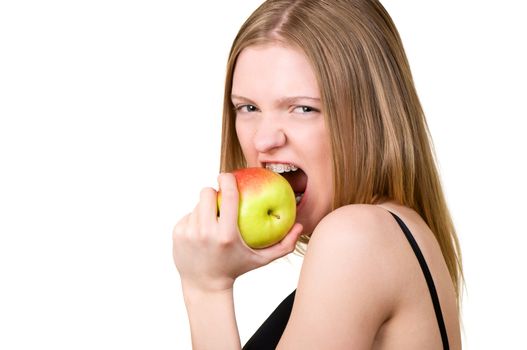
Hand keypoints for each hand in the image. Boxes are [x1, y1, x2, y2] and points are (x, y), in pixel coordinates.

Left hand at [172, 172, 302, 292]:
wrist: (205, 286)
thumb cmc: (236, 269)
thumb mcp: (261, 260)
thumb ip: (284, 245)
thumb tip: (300, 225)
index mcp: (226, 235)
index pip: (228, 196)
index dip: (227, 179)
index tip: (228, 175)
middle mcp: (205, 232)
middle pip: (207, 193)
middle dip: (213, 192)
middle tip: (220, 198)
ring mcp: (189, 233)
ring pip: (196, 205)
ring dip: (205, 208)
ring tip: (212, 220)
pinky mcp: (177, 234)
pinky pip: (187, 216)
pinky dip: (195, 219)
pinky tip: (200, 231)